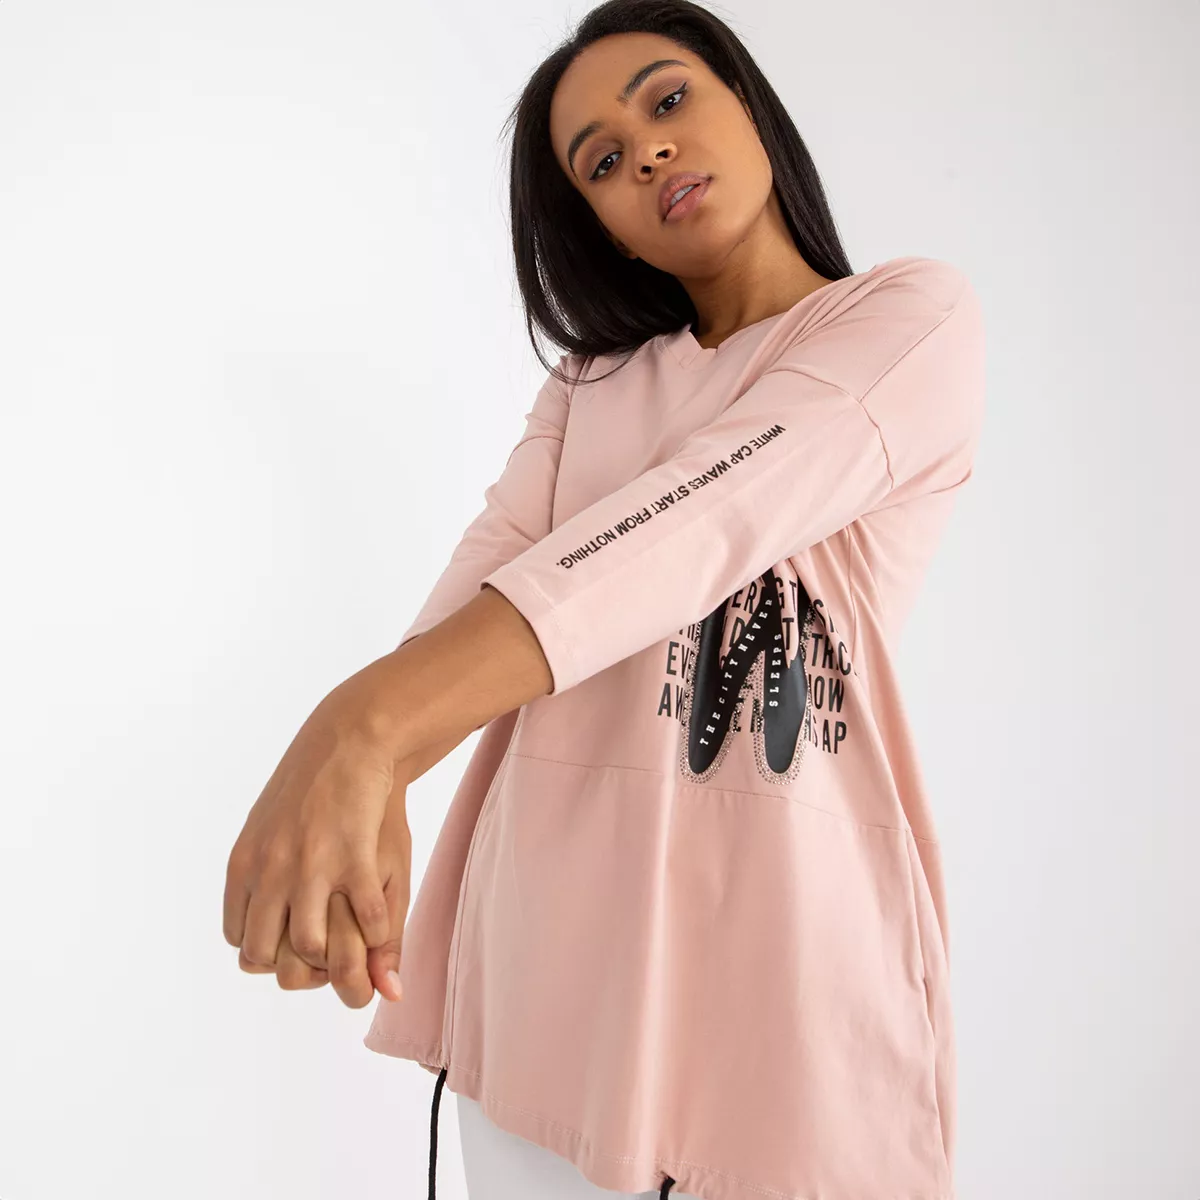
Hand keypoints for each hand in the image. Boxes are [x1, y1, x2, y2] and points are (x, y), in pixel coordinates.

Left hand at [223, 660, 409, 985]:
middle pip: (266, 956)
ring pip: (309, 946)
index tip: (299, 947)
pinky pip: (366, 920)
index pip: (241, 943)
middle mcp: (270, 869)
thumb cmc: (315, 789)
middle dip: (300, 969)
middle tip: (330, 957)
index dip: (272, 955)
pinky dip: (376, 933)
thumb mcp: (275, 832)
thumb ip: (272, 882)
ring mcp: (310, 864)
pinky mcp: (354, 856)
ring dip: (336, 957)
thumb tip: (272, 918)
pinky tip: (381, 922)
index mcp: (245, 865)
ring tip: (355, 944)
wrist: (351, 738)